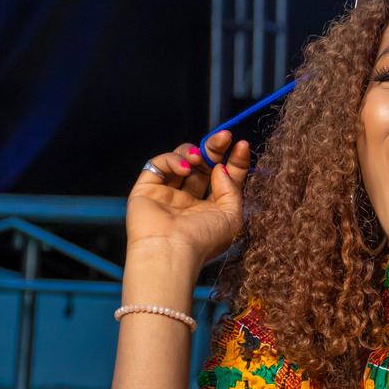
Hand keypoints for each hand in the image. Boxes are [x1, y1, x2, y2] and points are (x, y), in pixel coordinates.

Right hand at [125, 130, 253, 267]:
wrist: (170, 250)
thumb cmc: (203, 239)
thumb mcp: (232, 216)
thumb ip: (232, 188)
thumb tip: (222, 168)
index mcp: (211, 209)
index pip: (225, 178)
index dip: (234, 160)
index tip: (242, 145)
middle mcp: (190, 200)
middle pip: (204, 165)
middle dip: (215, 149)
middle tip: (224, 137)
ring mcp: (168, 194)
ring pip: (181, 160)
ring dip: (193, 152)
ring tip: (199, 157)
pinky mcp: (147, 188)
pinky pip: (159, 164)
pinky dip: (173, 160)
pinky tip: (184, 169)